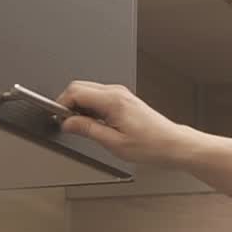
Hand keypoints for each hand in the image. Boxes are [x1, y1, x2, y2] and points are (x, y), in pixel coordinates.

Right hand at [55, 80, 187, 165]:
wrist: (172, 144)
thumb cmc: (151, 145)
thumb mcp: (113, 143)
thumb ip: (87, 129)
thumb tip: (67, 123)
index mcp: (113, 100)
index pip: (75, 91)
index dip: (61, 104)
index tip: (59, 119)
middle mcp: (117, 92)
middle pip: (79, 87)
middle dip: (68, 104)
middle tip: (68, 124)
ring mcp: (121, 93)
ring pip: (88, 91)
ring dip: (79, 106)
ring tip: (84, 127)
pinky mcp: (123, 98)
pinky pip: (98, 96)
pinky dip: (90, 107)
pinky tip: (95, 123)